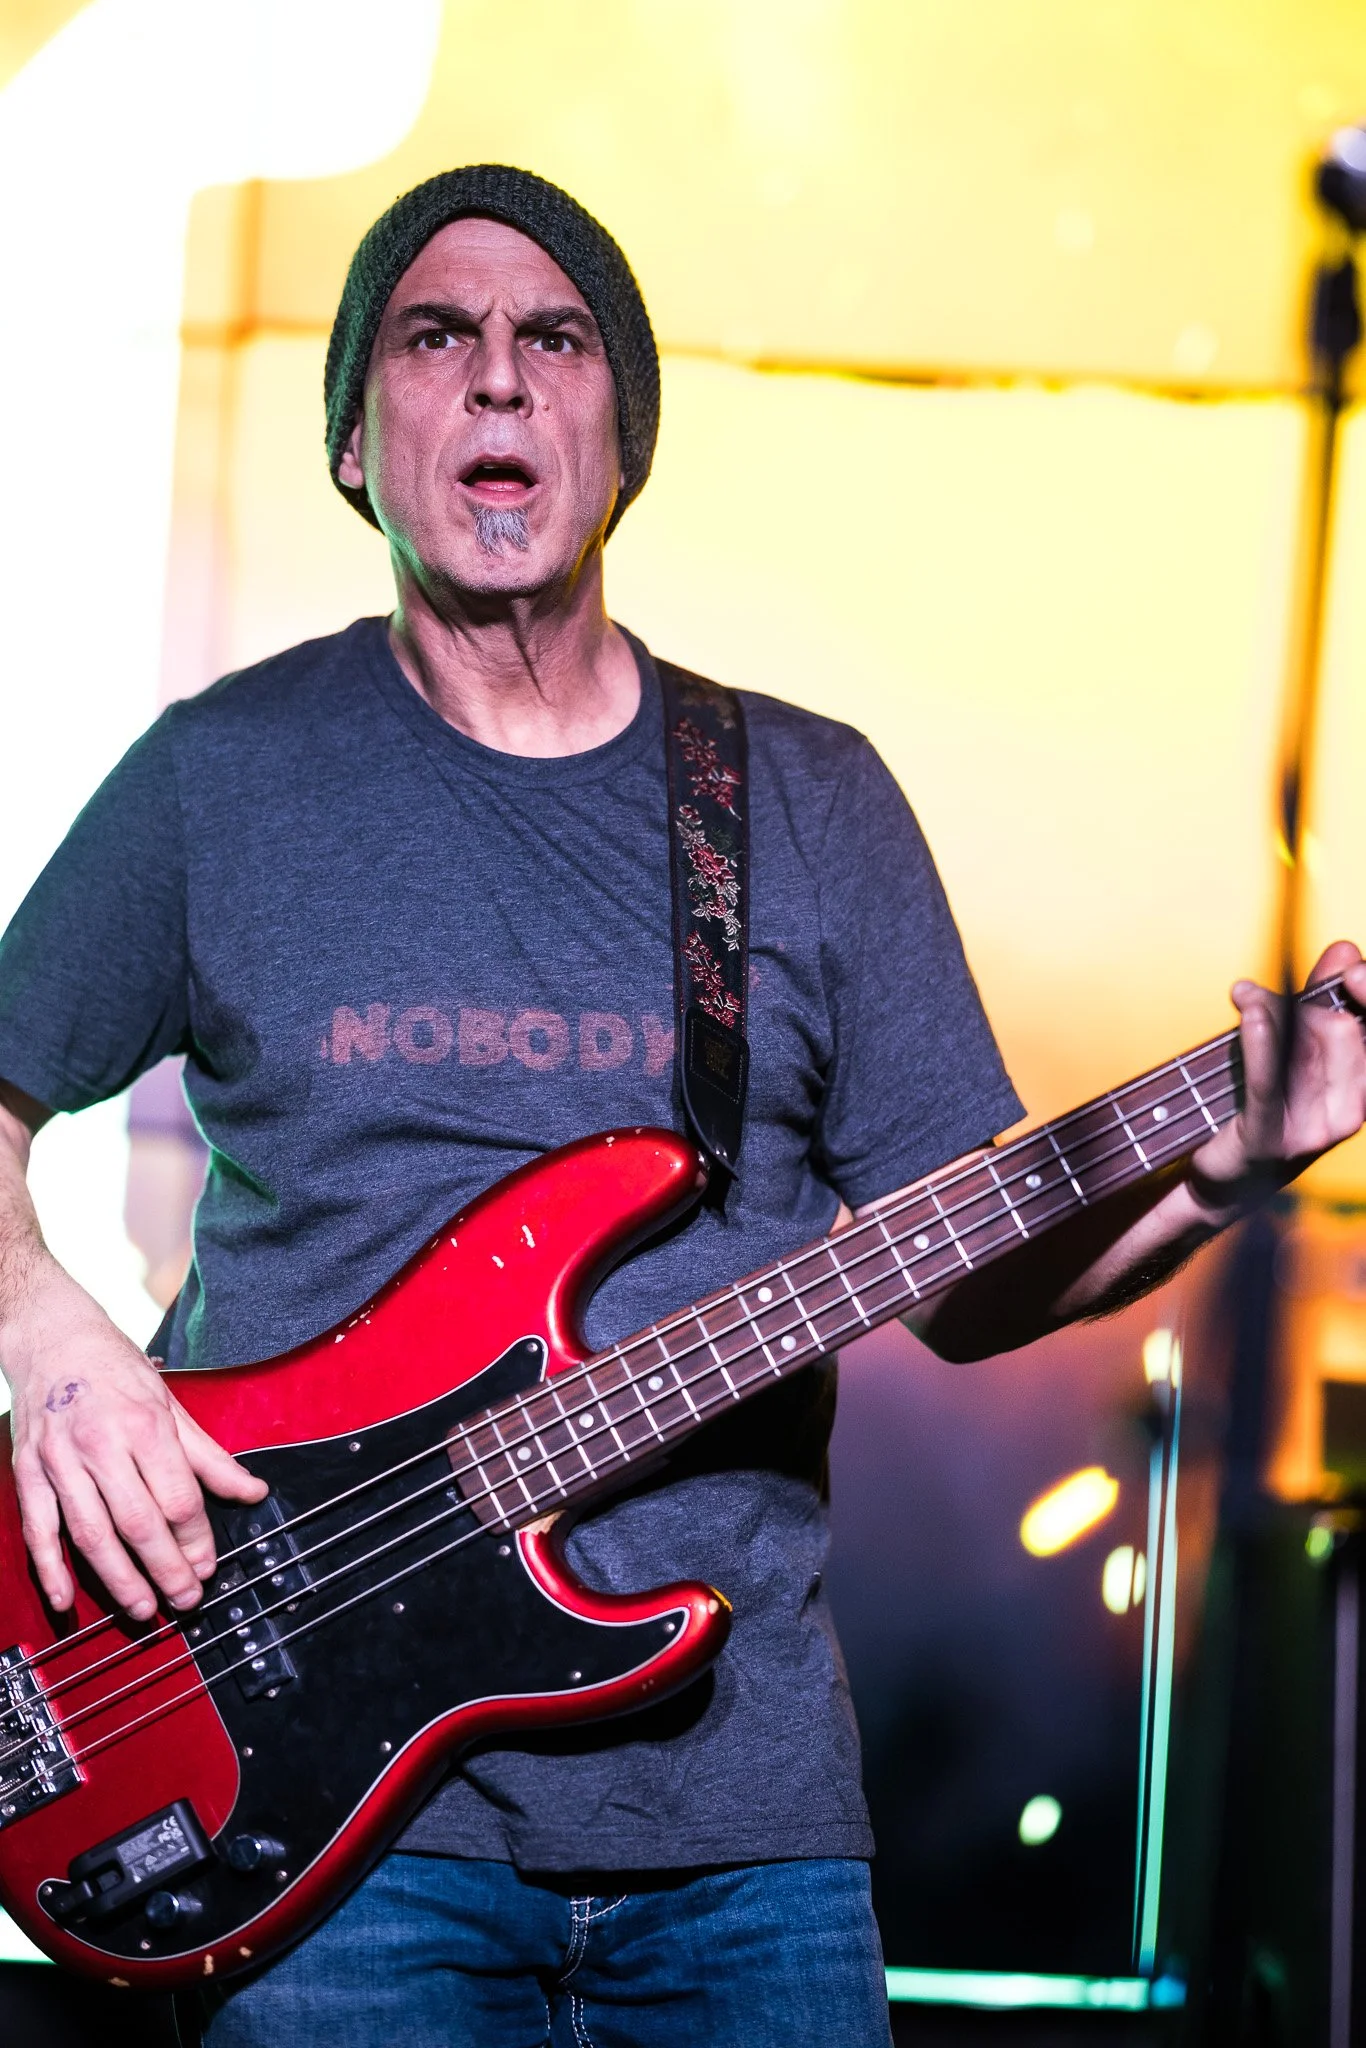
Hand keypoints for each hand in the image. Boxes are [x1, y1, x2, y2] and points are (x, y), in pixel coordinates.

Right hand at [7, 1277, 265, 1621]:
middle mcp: (101, 1444)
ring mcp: (60, 1461)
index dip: (196, 1540)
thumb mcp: (171, 1403)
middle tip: (186, 1600)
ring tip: (144, 1610)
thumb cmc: (115, 1368)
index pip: (178, 1498)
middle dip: (166, 1569)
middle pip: (138, 1523)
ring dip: (118, 1580)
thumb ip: (209, 1456)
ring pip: (91, 1534)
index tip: (208, 1565)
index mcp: (144, 1425)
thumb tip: (252, 1491)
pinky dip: (50, 1568)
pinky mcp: (28, 1471)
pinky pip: (39, 1529)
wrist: (53, 1337)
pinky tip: (66, 1600)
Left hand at [1190, 939, 1365, 1212]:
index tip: (1350, 968)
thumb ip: (1317, 1003)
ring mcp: (1312, 1131)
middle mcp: (1347, 1113)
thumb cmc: (1259, 1106)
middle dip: (1308, 1001)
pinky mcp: (1270, 1139)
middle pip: (1342, 1032)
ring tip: (1244, 998)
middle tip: (1266, 993)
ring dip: (1270, 1010)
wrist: (1222, 1179)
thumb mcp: (1292, 1051)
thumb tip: (1343, 950)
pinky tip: (1250, 1011)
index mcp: (1360, 1090)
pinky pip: (1269, 1080)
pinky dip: (1260, 1041)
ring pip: (1303, 1048)